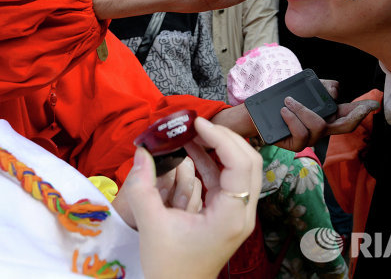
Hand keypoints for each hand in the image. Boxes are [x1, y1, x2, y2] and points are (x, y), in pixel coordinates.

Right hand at [121, 118, 261, 278]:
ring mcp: (239, 214)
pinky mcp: (230, 215)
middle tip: (197, 126)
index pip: (240, 163)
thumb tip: (141, 151)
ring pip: (242, 169)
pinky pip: (229, 180)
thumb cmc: (169, 267)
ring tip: (192, 133)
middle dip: (225, 138)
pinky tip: (192, 151)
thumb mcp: (151, 224)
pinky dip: (213, 163)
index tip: (197, 124)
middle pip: (249, 161)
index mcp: (230, 216)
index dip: (221, 138)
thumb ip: (143, 185)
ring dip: (220, 148)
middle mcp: (242, 213)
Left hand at [274, 97, 379, 150]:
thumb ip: (322, 87)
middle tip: (350, 105)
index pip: (349, 113)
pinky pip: (302, 133)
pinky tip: (284, 111)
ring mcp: (311, 138)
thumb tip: (334, 92)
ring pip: (320, 126)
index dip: (363, 110)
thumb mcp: (303, 88)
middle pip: (345, 126)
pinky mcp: (297, 145)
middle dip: (352, 115)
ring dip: (303, 110)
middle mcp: (322, 128)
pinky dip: (293, 119)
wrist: (259, 113)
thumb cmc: (281, 100)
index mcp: (327, 114)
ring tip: (288, 102)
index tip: (373, 104)